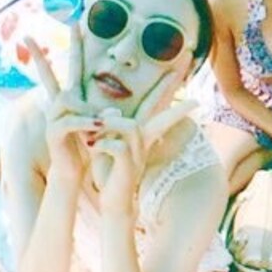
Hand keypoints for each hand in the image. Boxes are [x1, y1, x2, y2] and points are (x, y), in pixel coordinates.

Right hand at [26, 27, 97, 181]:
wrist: (78, 169)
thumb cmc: (92, 145)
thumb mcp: (103, 126)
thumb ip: (108, 114)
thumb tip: (117, 108)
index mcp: (74, 97)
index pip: (73, 67)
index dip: (75, 46)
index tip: (75, 22)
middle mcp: (59, 104)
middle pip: (50, 75)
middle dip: (41, 55)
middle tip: (34, 33)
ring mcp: (53, 117)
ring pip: (68, 101)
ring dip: (89, 112)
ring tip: (104, 124)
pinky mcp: (54, 132)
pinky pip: (70, 121)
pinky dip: (86, 123)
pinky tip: (98, 127)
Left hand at [89, 72, 197, 217]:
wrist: (115, 200)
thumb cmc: (109, 171)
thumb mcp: (106, 144)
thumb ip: (107, 126)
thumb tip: (107, 112)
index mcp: (140, 132)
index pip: (156, 105)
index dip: (167, 89)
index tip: (178, 71)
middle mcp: (144, 138)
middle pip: (154, 107)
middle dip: (166, 89)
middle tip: (175, 72)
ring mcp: (138, 151)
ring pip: (129, 125)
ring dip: (109, 125)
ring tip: (93, 134)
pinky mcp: (129, 165)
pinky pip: (117, 146)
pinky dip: (103, 144)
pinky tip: (93, 148)